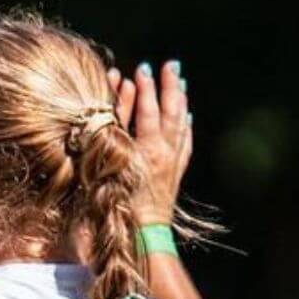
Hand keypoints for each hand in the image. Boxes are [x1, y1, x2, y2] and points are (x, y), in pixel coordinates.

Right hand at [109, 60, 191, 225]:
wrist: (142, 233)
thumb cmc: (118, 201)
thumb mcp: (111, 163)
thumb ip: (117, 127)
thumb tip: (122, 99)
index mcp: (148, 149)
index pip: (148, 110)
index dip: (145, 88)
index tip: (142, 69)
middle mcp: (165, 153)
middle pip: (171, 112)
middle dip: (170, 86)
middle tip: (171, 65)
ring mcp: (173, 163)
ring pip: (181, 125)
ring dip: (181, 101)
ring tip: (181, 81)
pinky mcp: (176, 174)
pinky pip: (185, 144)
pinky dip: (186, 127)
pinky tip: (186, 117)